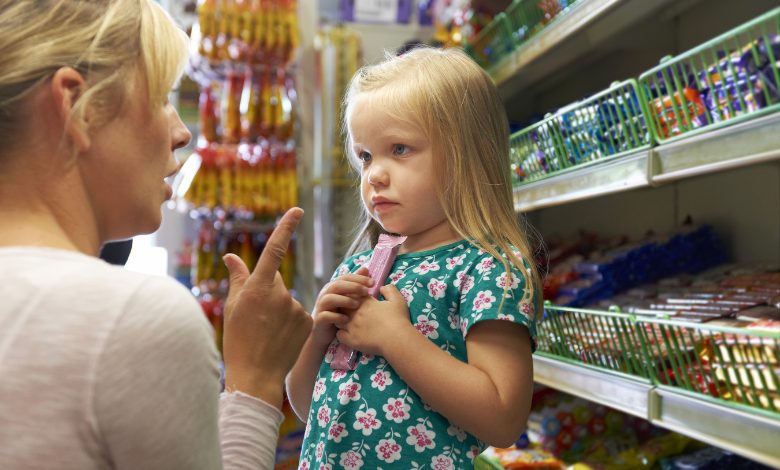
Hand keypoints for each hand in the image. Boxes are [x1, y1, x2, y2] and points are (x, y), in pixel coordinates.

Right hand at [221, 207, 311, 408]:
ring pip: (286, 300)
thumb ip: (237, 278)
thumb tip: (230, 256)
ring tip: (266, 333)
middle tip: (255, 318)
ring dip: (278, 311)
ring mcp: (296, 308)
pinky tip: (280, 339)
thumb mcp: (232, 307)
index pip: (274, 250)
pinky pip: (298, 315)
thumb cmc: (237, 341)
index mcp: (258, 288)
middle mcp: (280, 294)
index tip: (297, 210)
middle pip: (275, 281)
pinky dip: (290, 323)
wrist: (256, 376)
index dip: (286, 228)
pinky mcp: (308, 322)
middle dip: (266, 292)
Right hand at [311, 266, 371, 349]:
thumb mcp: (349, 297)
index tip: (373, 282)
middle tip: (367, 291)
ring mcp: (321, 306)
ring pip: (330, 298)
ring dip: (345, 300)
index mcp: (333, 287)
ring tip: (357, 304)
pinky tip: (347, 320)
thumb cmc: (340, 313)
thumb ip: (356, 283)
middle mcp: (325, 294)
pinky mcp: (319, 319)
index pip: (346, 277)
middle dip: (353, 287)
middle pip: (337, 285)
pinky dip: (336, 317)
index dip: (359, 278)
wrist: (325, 334)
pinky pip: (326, 316)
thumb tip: (366, 269)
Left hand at [337, 284, 412, 356]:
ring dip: (341, 320)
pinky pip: (339, 335)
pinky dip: (341, 334)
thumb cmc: (398, 319)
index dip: (353, 297)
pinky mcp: (351, 339)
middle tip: (351, 312)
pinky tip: (348, 335)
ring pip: (338, 320)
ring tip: (348, 323)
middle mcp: (355, 312)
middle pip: (342, 306)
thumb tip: (382, 287)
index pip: (352, 295)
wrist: (397, 339)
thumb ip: (389, 290)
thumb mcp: (397, 300)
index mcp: (365, 303)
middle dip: (345, 307)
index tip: (358, 301)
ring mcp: (351, 326)